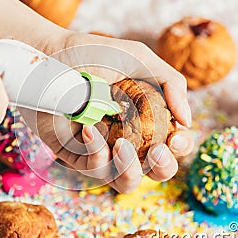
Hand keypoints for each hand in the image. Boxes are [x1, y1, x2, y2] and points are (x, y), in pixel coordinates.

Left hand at [20, 32, 193, 192]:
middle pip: (155, 171)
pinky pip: (94, 169)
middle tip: (157, 150)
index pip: (173, 144)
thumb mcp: (139, 59)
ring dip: (130, 169)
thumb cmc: (93, 54)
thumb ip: (170, 83)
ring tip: (122, 144)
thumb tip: (188, 120)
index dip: (181, 147)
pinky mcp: (75, 156)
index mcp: (146, 119)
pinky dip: (96, 152)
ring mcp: (102, 150)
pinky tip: (88, 129)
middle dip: (163, 167)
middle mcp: (127, 138)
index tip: (175, 136)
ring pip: (126, 182)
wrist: (50, 55)